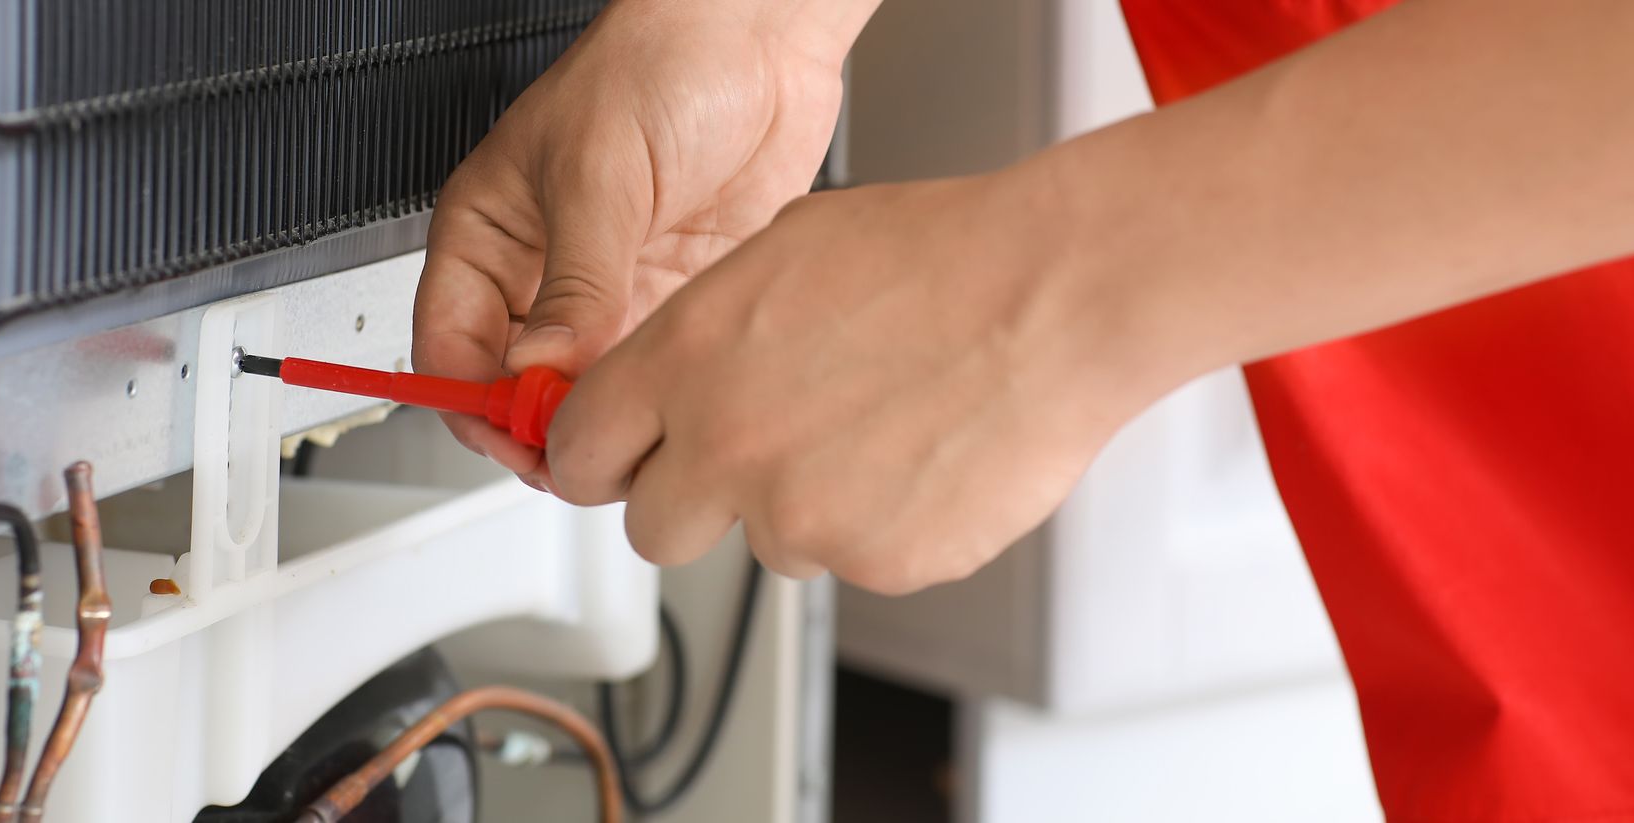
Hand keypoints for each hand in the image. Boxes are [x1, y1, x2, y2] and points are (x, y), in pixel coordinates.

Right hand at [411, 0, 873, 485]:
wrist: (756, 36)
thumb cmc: (655, 62)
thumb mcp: (598, 174)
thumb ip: (575, 282)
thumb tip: (544, 369)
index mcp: (488, 235)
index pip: (450, 350)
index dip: (475, 405)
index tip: (519, 436)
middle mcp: (542, 271)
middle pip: (515, 387)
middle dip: (540, 428)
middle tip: (581, 453)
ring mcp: (609, 290)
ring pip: (585, 391)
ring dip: (605, 421)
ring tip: (632, 432)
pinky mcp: (671, 298)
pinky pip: (652, 371)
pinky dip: (659, 396)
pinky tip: (675, 398)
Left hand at [542, 173, 1180, 593]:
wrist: (1053, 298)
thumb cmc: (938, 258)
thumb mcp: (779, 253)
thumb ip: (700, 334)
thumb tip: (667, 378)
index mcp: (685, 360)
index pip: (580, 450)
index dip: (598, 459)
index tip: (614, 463)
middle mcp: (726, 447)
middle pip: (653, 529)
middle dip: (689, 502)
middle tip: (747, 461)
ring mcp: (799, 517)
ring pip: (766, 544)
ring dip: (800, 506)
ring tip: (875, 428)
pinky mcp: (874, 564)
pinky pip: (852, 561)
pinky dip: (879, 525)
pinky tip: (920, 456)